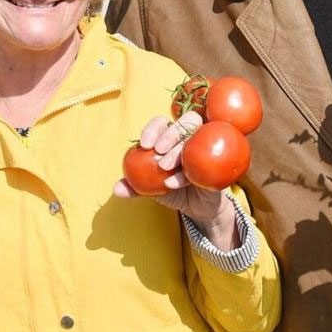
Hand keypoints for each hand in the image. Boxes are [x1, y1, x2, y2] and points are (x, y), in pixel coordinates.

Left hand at [112, 113, 240, 249]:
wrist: (196, 208)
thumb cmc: (171, 190)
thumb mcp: (149, 190)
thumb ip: (134, 188)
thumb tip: (116, 189)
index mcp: (170, 138)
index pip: (162, 122)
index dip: (153, 129)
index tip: (144, 144)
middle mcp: (189, 138)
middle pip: (183, 123)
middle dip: (170, 134)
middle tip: (158, 151)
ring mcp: (205, 149)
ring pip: (195, 138)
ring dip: (178, 150)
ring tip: (164, 167)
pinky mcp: (216, 164)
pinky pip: (202, 163)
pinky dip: (185, 174)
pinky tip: (172, 184)